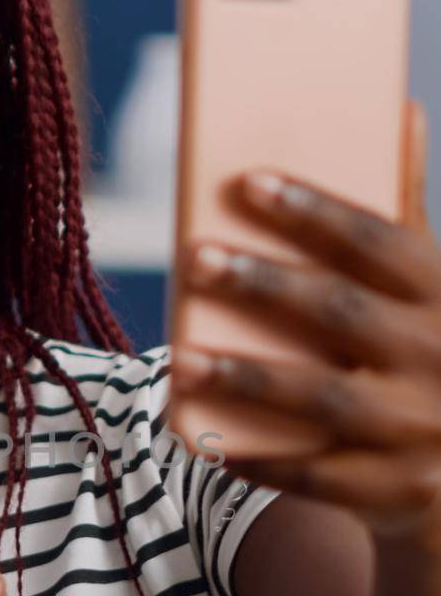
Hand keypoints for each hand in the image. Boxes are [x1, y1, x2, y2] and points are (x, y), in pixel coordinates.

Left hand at [170, 100, 440, 547]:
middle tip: (196, 259)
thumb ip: (406, 210)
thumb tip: (399, 107)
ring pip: (322, 398)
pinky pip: (316, 475)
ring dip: (247, 377)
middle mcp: (435, 355)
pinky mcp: (392, 488)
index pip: (378, 241)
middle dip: (266, 284)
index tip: (246, 181)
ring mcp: (416, 427)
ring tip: (180, 359)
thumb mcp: (432, 285)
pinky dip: (261, 459)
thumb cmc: (430, 352)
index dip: (314, 210)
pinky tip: (208, 438)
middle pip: (341, 313)